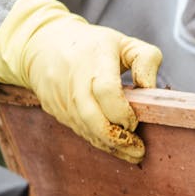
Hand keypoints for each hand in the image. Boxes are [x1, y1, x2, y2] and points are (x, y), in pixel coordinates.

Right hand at [0, 0, 161, 162]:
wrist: (43, 44)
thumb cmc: (93, 45)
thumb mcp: (124, 42)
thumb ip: (146, 60)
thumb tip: (151, 90)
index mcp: (94, 56)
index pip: (106, 90)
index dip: (122, 112)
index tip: (135, 121)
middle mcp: (74, 78)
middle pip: (92, 116)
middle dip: (117, 138)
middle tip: (139, 150)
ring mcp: (61, 95)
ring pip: (84, 128)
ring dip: (109, 145)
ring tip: (131, 153)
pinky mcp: (55, 109)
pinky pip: (77, 129)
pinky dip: (96, 141)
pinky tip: (113, 146)